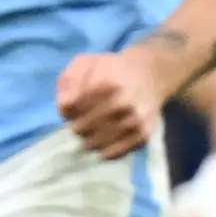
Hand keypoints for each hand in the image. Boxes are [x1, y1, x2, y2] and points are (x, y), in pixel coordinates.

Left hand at [55, 44, 174, 158]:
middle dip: (76, 126)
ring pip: (97, 143)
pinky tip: (103, 142)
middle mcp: (123, 104)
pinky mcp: (143, 135)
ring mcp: (135, 121)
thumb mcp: (85, 63)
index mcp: (106, 84)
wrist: (151, 74)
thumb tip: (64, 107)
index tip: (71, 108)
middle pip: (81, 128)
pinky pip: (116, 153)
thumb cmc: (111, 69)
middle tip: (80, 123)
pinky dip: (105, 151)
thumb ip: (70, 80)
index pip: (71, 108)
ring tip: (91, 131)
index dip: (67, 110)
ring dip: (88, 140)